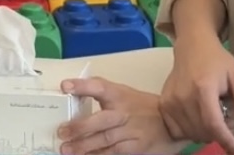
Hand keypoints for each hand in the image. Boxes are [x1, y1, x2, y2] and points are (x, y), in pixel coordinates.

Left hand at [58, 78, 182, 154]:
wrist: (172, 123)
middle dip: (80, 127)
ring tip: (66, 150)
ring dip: (84, 146)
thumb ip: (104, 96)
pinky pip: (114, 152)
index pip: (100, 86)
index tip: (65, 86)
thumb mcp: (125, 94)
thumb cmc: (143, 107)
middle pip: (101, 119)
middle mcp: (125, 112)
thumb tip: (73, 97)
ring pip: (105, 139)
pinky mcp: (136, 147)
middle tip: (62, 132)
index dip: (82, 86)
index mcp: (120, 95)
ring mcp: (131, 131)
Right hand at [160, 38, 233, 154]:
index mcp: (204, 88)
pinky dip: (190, 131)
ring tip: (212, 115)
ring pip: (191, 134)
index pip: (214, 124)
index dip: (227, 141)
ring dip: (205, 133)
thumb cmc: (219, 62)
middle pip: (203, 132)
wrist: (192, 46)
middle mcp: (183, 96)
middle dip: (219, 134)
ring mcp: (170, 101)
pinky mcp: (163, 105)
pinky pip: (178, 131)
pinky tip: (198, 117)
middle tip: (226, 119)